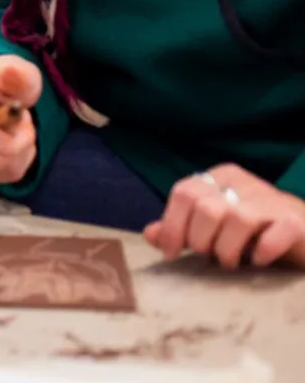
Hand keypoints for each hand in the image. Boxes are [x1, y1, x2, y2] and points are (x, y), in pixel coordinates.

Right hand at [0, 55, 41, 184]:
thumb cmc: (1, 80)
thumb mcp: (17, 71)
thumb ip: (18, 75)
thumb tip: (10, 74)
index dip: (1, 135)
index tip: (25, 121)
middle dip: (21, 143)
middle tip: (25, 122)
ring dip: (21, 153)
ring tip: (16, 131)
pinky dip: (16, 164)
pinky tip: (11, 146)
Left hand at [144, 164, 304, 268]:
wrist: (303, 235)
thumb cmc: (253, 231)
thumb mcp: (214, 227)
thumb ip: (182, 228)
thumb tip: (151, 234)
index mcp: (220, 177)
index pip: (183, 193)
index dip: (172, 226)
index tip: (171, 254)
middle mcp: (245, 183)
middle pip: (205, 208)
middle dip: (200, 241)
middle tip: (208, 257)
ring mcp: (272, 200)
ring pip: (236, 220)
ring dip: (227, 250)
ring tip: (230, 263)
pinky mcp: (296, 221)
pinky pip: (273, 235)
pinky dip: (261, 252)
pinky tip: (258, 261)